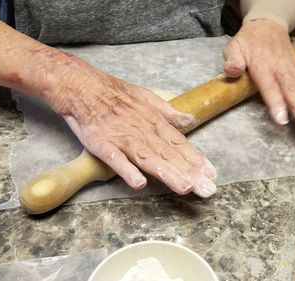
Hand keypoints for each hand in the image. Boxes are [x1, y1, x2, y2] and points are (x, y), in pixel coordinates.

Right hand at [44, 53, 217, 196]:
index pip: (179, 143)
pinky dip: (127, 171)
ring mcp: (123, 138)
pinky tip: (138, 183)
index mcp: (154, 121)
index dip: (196, 159)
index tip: (212, 173)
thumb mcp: (146, 96)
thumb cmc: (115, 93)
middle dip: (190, 173)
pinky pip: (116, 159)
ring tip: (184, 187)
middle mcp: (142, 131)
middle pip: (169, 155)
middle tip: (207, 189)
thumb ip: (168, 112)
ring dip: (167, 173)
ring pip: (148, 158)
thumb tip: (190, 120)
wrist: (82, 86)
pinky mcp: (102, 144)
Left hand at [223, 20, 294, 127]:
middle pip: (290, 90)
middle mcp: (280, 68)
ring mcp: (292, 66)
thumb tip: (232, 71)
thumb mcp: (234, 49)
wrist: (265, 25)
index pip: (270, 88)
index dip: (276, 104)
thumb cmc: (247, 42)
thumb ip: (233, 61)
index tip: (282, 119)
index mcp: (262, 67)